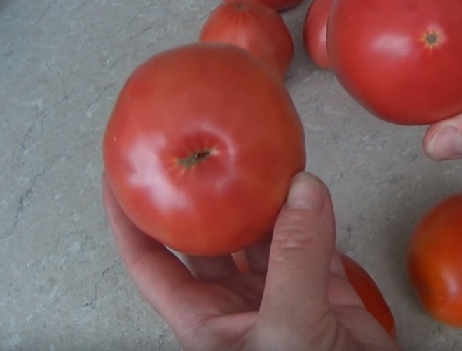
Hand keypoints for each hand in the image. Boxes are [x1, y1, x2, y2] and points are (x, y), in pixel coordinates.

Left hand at [103, 172, 397, 350]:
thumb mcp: (288, 327)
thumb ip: (296, 258)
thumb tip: (303, 191)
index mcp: (206, 320)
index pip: (152, 262)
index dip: (132, 219)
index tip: (121, 175)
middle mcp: (238, 302)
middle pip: (210, 237)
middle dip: (205, 196)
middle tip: (201, 149)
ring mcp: (283, 292)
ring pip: (265, 233)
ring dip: (266, 198)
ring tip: (259, 155)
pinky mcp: (326, 288)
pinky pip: (315, 239)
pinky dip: (315, 211)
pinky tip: (310, 184)